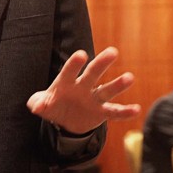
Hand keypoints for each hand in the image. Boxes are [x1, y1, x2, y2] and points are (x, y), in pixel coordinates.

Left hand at [26, 46, 140, 134]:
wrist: (65, 120)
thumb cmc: (52, 105)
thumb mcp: (41, 105)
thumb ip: (37, 103)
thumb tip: (37, 106)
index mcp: (66, 82)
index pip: (69, 71)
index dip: (74, 64)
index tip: (81, 55)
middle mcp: (83, 87)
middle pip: (93, 73)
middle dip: (101, 63)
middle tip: (112, 52)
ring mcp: (94, 99)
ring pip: (107, 90)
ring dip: (118, 85)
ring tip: (130, 78)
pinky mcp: (101, 112)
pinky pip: (114, 112)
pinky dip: (125, 112)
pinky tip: (136, 109)